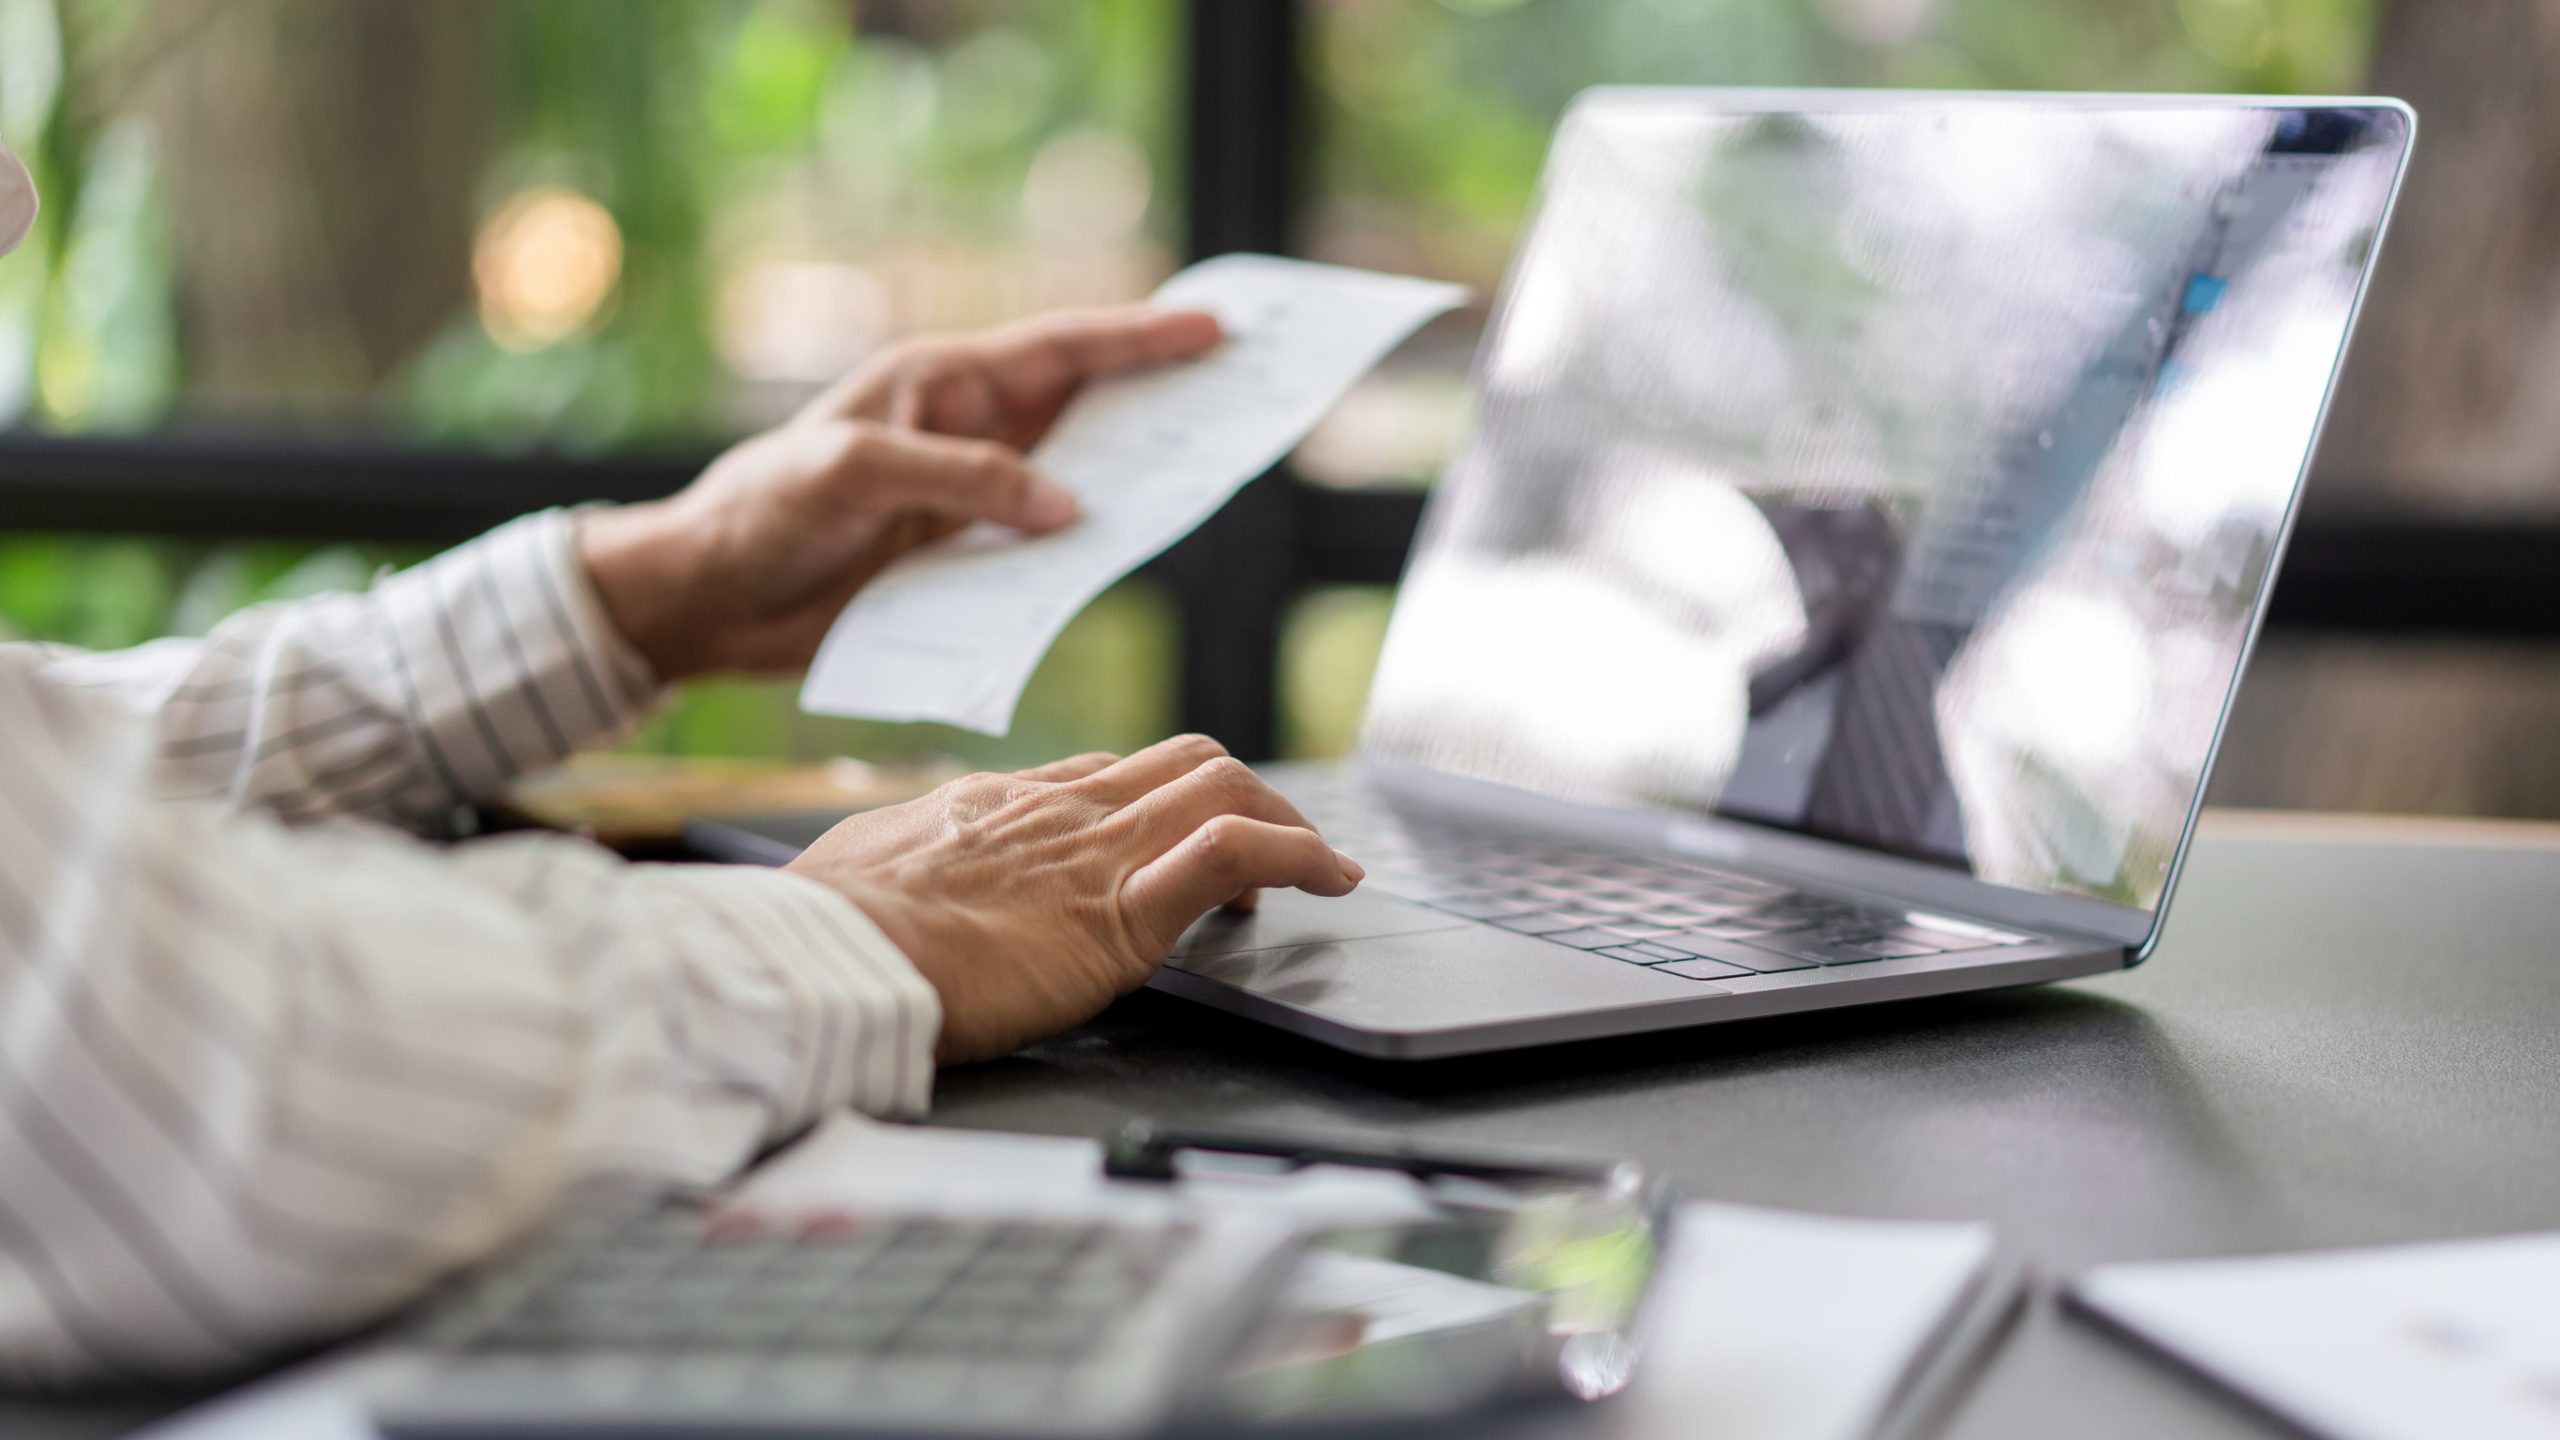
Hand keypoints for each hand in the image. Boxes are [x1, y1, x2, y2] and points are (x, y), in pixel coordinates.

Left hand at [578, 306, 1222, 679]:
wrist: (709, 596)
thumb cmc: (763, 510)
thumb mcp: (855, 476)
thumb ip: (962, 480)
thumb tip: (1065, 508)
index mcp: (940, 384)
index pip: (1059, 352)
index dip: (1139, 339)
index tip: (1212, 327)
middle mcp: (966, 433)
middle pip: (1086, 407)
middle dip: (1162, 395)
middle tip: (1245, 387)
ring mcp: (969, 498)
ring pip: (1076, 479)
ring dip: (1136, 476)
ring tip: (1211, 472)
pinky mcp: (961, 560)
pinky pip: (1044, 552)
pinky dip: (1091, 551)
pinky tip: (1135, 553)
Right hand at [785, 735, 1363, 1063]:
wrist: (830, 956)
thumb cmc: (828, 931)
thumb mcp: (860, 872)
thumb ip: (896, 868)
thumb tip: (882, 883)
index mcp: (997, 805)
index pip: (1107, 777)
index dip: (1160, 803)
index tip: (1180, 838)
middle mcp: (1059, 810)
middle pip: (1181, 762)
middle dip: (1243, 794)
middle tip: (1275, 847)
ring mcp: (1096, 852)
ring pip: (1221, 786)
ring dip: (1286, 820)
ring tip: (1324, 866)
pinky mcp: (1122, 910)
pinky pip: (1233, 851)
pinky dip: (1298, 855)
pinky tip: (1332, 879)